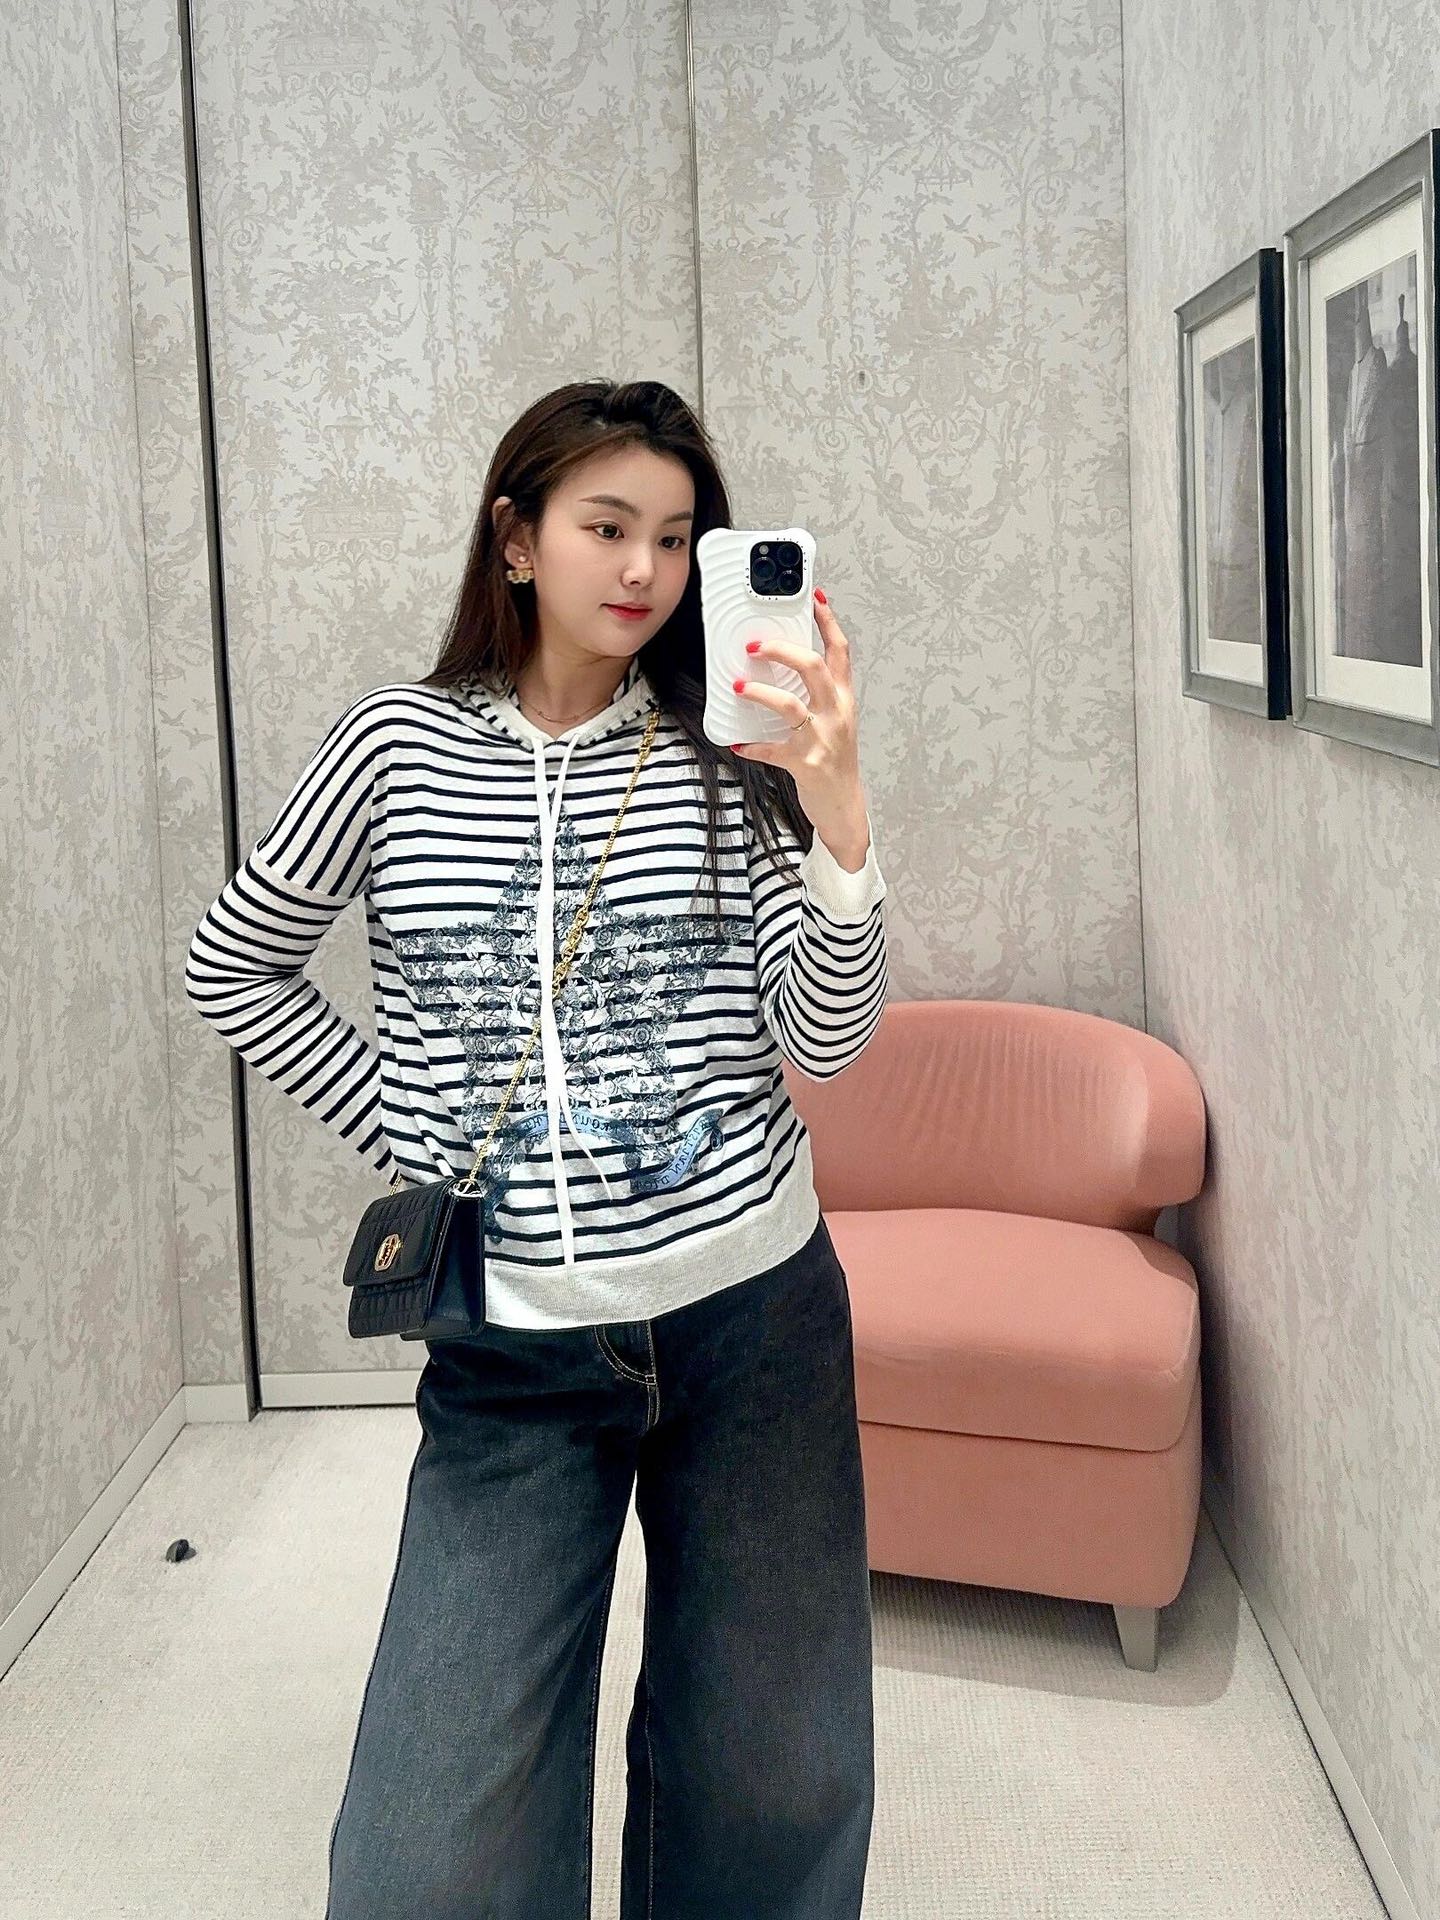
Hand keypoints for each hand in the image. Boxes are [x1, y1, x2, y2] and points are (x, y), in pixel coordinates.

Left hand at [728, 590, 869, 856]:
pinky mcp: (806, 763)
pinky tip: (737, 744)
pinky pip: (772, 750)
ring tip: (738, 687)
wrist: (845, 807)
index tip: (814, 597)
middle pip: (814, 667)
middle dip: (782, 651)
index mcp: (843, 700)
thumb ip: (815, 697)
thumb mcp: (833, 723)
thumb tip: (778, 671)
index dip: (828, 622)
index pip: (840, 651)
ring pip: (791, 704)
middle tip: (753, 646)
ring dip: (760, 693)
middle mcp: (837, 713)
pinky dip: (752, 746)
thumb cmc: (834, 762)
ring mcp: (823, 738)